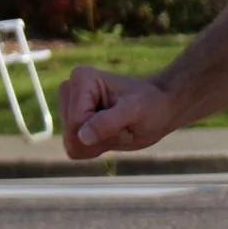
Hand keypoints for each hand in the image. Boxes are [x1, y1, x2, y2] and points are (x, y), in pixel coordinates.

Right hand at [59, 65, 179, 159]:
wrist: (159, 110)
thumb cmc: (151, 104)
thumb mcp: (135, 111)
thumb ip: (108, 122)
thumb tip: (82, 136)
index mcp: (81, 77)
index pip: (77, 120)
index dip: (102, 129)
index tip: (125, 118)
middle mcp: (69, 90)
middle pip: (72, 134)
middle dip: (101, 138)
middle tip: (123, 124)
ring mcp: (69, 109)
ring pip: (73, 144)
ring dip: (100, 144)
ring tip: (118, 128)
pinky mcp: (73, 125)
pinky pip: (75, 151)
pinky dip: (96, 149)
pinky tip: (110, 134)